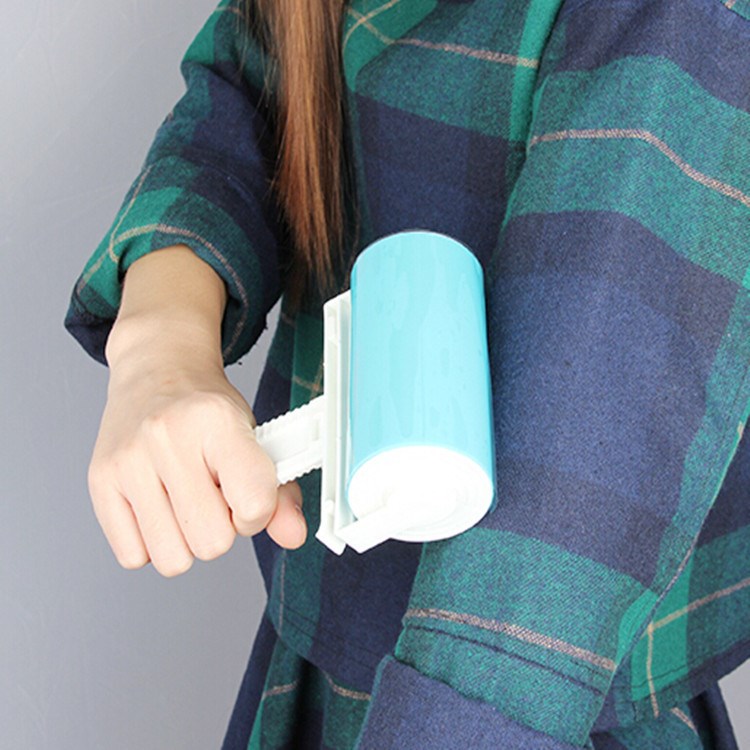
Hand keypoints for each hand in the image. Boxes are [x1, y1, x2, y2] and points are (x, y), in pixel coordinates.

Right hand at [87, 356, 305, 576]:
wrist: (157, 371)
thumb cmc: (207, 410)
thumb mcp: (255, 437)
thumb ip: (279, 492)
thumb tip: (293, 535)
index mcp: (217, 422)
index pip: (254, 502)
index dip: (257, 513)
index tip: (248, 496)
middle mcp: (167, 438)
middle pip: (212, 541)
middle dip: (221, 528)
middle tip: (214, 495)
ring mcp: (128, 460)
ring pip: (172, 558)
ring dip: (185, 541)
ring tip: (185, 500)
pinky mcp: (99, 481)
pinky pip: (133, 556)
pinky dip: (150, 542)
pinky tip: (157, 506)